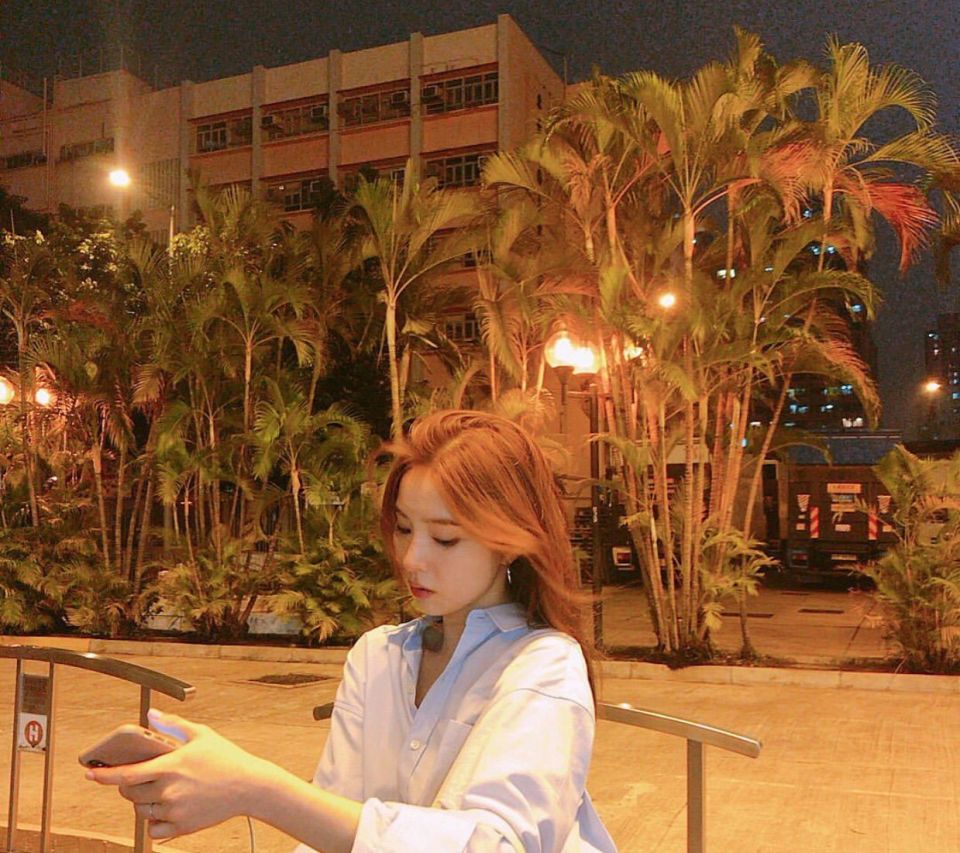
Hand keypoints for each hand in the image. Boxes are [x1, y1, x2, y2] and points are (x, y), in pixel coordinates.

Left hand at [85, 709, 272, 839]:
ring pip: (141, 811)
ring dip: (142, 802)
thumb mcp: (201, 734)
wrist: (249, 786)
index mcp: (170, 766)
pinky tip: (166, 809)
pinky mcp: (182, 827)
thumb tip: (150, 716)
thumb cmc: (226, 757)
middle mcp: (169, 790)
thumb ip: (173, 725)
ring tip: (159, 791)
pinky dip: (154, 821)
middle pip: (130, 794)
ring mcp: (175, 811)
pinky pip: (154, 829)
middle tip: (142, 778)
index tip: (89, 773)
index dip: (104, 775)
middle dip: (129, 786)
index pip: (127, 773)